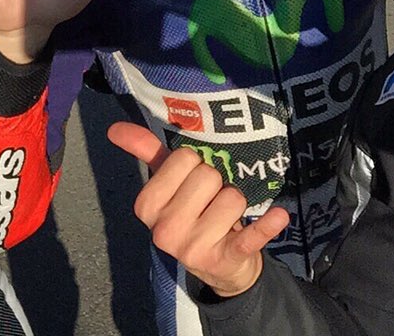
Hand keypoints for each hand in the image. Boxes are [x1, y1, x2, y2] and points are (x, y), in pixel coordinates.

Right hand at [108, 122, 289, 297]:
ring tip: (226, 217)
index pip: (184, 158)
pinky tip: (279, 216)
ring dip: (237, 203)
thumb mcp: (167, 183)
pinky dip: (267, 225)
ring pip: (232, 198)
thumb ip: (146, 152)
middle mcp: (164, 230)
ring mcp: (193, 249)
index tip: (192, 182)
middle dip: (217, 183)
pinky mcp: (226, 260)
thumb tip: (114, 128)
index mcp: (146, 206)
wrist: (219, 265)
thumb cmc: (191, 213)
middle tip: (210, 201)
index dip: (195, 165)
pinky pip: (252, 235)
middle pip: (209, 176)